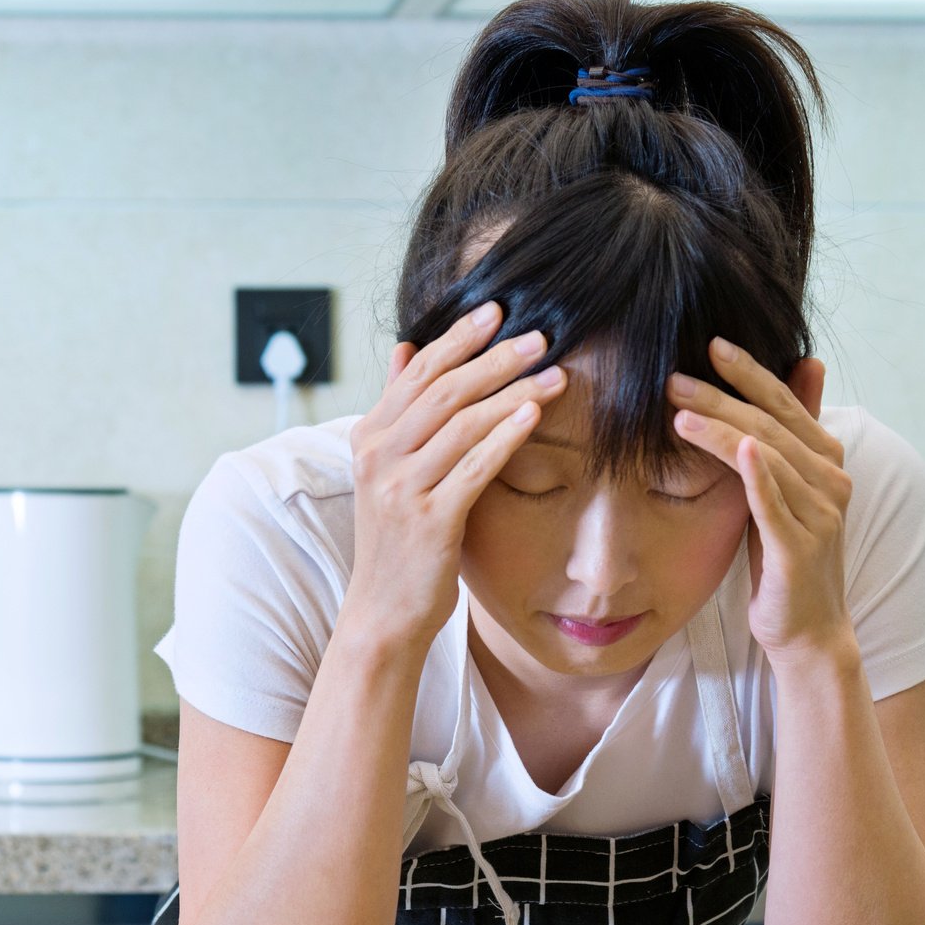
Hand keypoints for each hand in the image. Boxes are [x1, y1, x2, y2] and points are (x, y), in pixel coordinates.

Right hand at [339, 302, 568, 652]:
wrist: (383, 613)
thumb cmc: (397, 542)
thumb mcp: (388, 471)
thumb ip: (397, 411)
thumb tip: (403, 349)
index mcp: (368, 438)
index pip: (417, 372)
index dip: (458, 338)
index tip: (498, 311)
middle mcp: (378, 457)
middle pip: (443, 390)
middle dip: (495, 358)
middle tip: (541, 336)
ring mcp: (401, 488)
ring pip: (462, 423)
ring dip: (512, 391)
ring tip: (555, 373)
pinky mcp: (429, 520)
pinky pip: (473, 467)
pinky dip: (504, 437)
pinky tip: (534, 416)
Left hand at [667, 338, 856, 671]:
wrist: (808, 630)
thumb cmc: (785, 558)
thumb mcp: (782, 492)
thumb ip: (788, 435)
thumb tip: (805, 364)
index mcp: (825, 462)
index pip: (785, 405)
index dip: (751, 373)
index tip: (712, 344)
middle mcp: (830, 481)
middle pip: (770, 425)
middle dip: (722, 396)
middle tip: (675, 377)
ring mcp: (820, 514)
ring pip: (767, 456)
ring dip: (722, 428)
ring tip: (678, 409)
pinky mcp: (801, 548)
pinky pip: (775, 504)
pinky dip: (759, 474)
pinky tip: (737, 448)